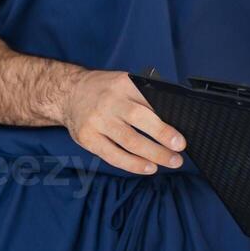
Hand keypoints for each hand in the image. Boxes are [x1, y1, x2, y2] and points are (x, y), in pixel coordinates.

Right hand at [61, 70, 185, 174]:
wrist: (68, 93)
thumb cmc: (105, 91)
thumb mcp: (124, 82)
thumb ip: (145, 95)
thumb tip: (175, 117)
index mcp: (123, 84)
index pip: (149, 101)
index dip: (166, 119)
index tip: (181, 134)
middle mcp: (110, 101)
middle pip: (139, 119)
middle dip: (162, 135)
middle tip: (180, 149)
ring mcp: (97, 121)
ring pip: (128, 141)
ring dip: (153, 154)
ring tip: (172, 162)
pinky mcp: (88, 138)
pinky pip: (113, 155)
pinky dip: (133, 164)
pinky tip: (149, 168)